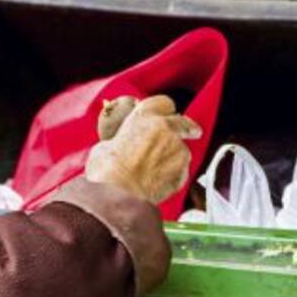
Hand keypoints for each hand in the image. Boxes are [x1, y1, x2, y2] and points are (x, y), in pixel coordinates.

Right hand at [85, 96, 200, 203]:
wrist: (118, 193)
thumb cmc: (108, 170)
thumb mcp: (106, 144)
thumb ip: (122, 138)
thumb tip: (120, 144)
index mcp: (145, 116)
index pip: (163, 103)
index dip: (163, 110)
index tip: (163, 115)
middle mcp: (166, 129)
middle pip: (183, 122)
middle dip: (186, 128)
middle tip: (189, 132)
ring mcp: (178, 151)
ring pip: (182, 150)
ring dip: (173, 156)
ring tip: (154, 170)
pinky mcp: (183, 172)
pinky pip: (181, 171)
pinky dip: (173, 175)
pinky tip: (157, 182)